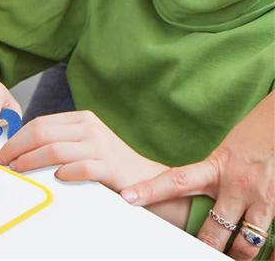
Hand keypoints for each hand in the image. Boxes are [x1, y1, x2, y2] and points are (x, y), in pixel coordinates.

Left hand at [0, 110, 166, 191]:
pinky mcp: (109, 166)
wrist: (145, 179)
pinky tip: (54, 179)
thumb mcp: (83, 143)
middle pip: (43, 133)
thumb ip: (59, 140)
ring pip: (55, 150)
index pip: (40, 123)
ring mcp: (100, 145)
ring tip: (19, 170)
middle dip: (18, 148)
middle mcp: (89, 127)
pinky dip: (63, 174)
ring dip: (31, 161)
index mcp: (81, 118)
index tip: (4, 151)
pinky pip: (80, 169)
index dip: (18, 137)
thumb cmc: (108, 163)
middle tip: (6, 162)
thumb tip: (21, 147)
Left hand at [120, 93, 274, 259]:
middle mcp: (235, 187)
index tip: (126, 198)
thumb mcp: (223, 153)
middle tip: (191, 252)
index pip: (175, 180)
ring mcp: (260, 201)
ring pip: (244, 245)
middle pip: (212, 229)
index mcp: (214, 168)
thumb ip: (207, 174)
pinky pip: (274, 245)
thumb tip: (183, 188)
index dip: (150, 190)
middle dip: (202, 246)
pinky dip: (268, 256)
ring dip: (234, 255)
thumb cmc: (251, 138)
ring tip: (226, 258)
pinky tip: (263, 260)